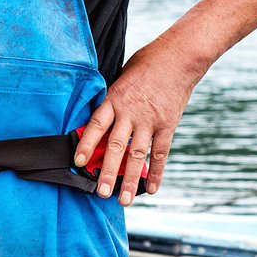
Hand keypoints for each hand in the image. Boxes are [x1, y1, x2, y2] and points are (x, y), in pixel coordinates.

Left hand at [72, 47, 200, 205]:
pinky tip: (152, 189)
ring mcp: (150, 119)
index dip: (86, 144)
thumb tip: (100, 122)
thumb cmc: (147, 64)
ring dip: (130, 179)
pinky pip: (161, 152)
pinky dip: (157, 172)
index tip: (78, 162)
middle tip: (101, 192)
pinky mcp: (168, 124)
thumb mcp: (122, 76)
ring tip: (124, 200)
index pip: (97, 125)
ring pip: (138, 154)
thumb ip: (112, 100)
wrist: (179, 56)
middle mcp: (131, 111)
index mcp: (115, 98)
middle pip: (116, 146)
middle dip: (107, 171)